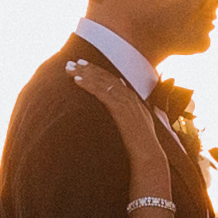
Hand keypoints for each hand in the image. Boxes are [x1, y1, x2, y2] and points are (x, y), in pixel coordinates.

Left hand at [71, 59, 170, 191]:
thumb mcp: (138, 126)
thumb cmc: (142, 146)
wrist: (148, 155)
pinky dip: (89, 85)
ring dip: (84, 73)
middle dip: (88, 68)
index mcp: (134, 100)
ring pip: (102, 82)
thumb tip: (126, 113)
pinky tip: (77, 81)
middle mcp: (130, 97)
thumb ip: (133, 116)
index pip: (114, 80)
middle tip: (72, 62)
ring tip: (70, 68)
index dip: (98, 71)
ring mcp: (126, 102)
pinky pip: (101, 93)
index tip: (84, 65)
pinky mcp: (120, 109)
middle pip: (106, 77)